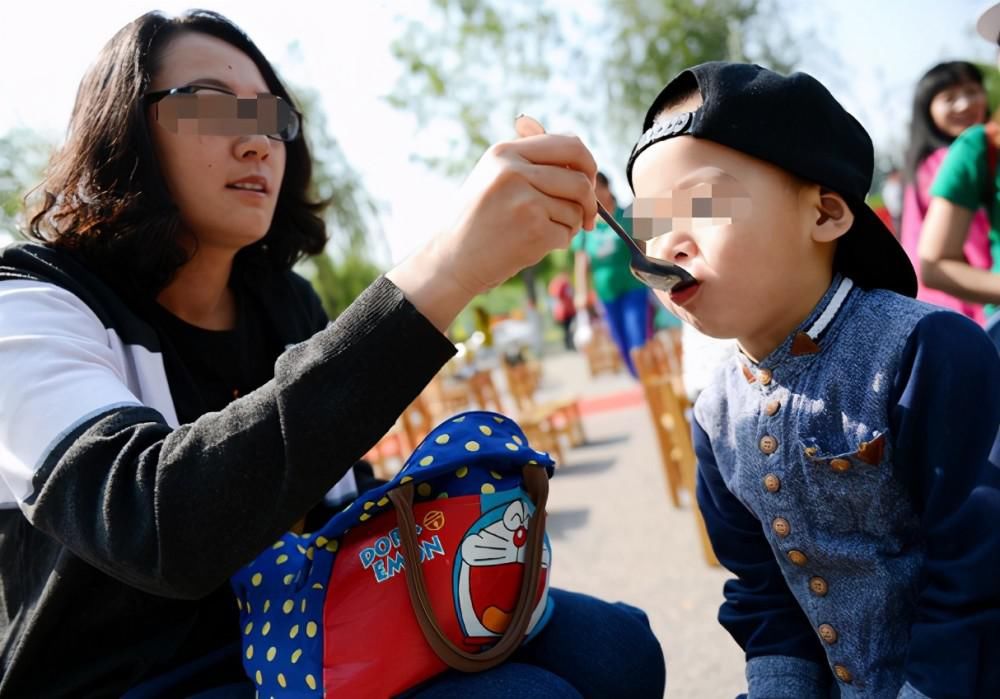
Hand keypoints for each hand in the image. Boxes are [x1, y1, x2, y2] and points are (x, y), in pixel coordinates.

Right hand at [432, 132, 597, 294]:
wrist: (451, 259)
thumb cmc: (475, 218)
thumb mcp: (491, 176)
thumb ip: (526, 158)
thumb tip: (562, 143)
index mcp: (506, 152)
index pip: (570, 145)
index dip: (587, 165)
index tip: (586, 181)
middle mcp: (514, 171)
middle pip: (580, 180)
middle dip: (589, 201)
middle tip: (588, 216)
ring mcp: (525, 200)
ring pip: (576, 210)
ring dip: (570, 226)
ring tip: (543, 231)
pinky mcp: (533, 230)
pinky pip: (567, 234)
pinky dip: (558, 243)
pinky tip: (534, 245)